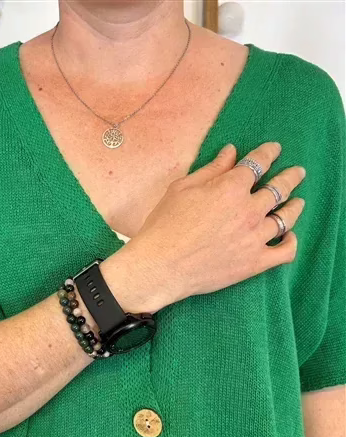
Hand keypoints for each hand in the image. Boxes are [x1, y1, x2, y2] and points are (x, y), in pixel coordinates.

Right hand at [112, 141, 305, 313]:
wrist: (160, 265)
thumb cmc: (164, 225)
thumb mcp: (182, 189)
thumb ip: (211, 170)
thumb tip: (231, 152)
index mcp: (230, 188)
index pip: (258, 163)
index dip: (268, 153)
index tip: (275, 149)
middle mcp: (249, 210)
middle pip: (279, 188)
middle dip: (291, 176)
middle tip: (297, 172)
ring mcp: (255, 238)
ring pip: (286, 218)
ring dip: (295, 206)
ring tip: (298, 202)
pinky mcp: (255, 263)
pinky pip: (285, 252)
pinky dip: (291, 242)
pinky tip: (289, 237)